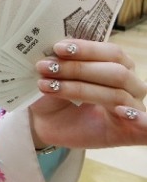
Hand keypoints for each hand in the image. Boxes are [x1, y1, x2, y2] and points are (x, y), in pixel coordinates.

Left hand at [29, 39, 146, 148]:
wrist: (46, 122)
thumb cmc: (54, 92)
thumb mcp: (55, 73)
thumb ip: (62, 59)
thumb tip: (57, 49)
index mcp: (118, 64)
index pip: (112, 52)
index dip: (86, 49)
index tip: (58, 48)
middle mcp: (130, 84)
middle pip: (116, 72)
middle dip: (78, 69)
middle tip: (45, 67)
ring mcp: (132, 108)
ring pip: (115, 94)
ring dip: (79, 89)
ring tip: (47, 86)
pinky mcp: (130, 133)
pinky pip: (145, 127)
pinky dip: (138, 119)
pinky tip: (120, 112)